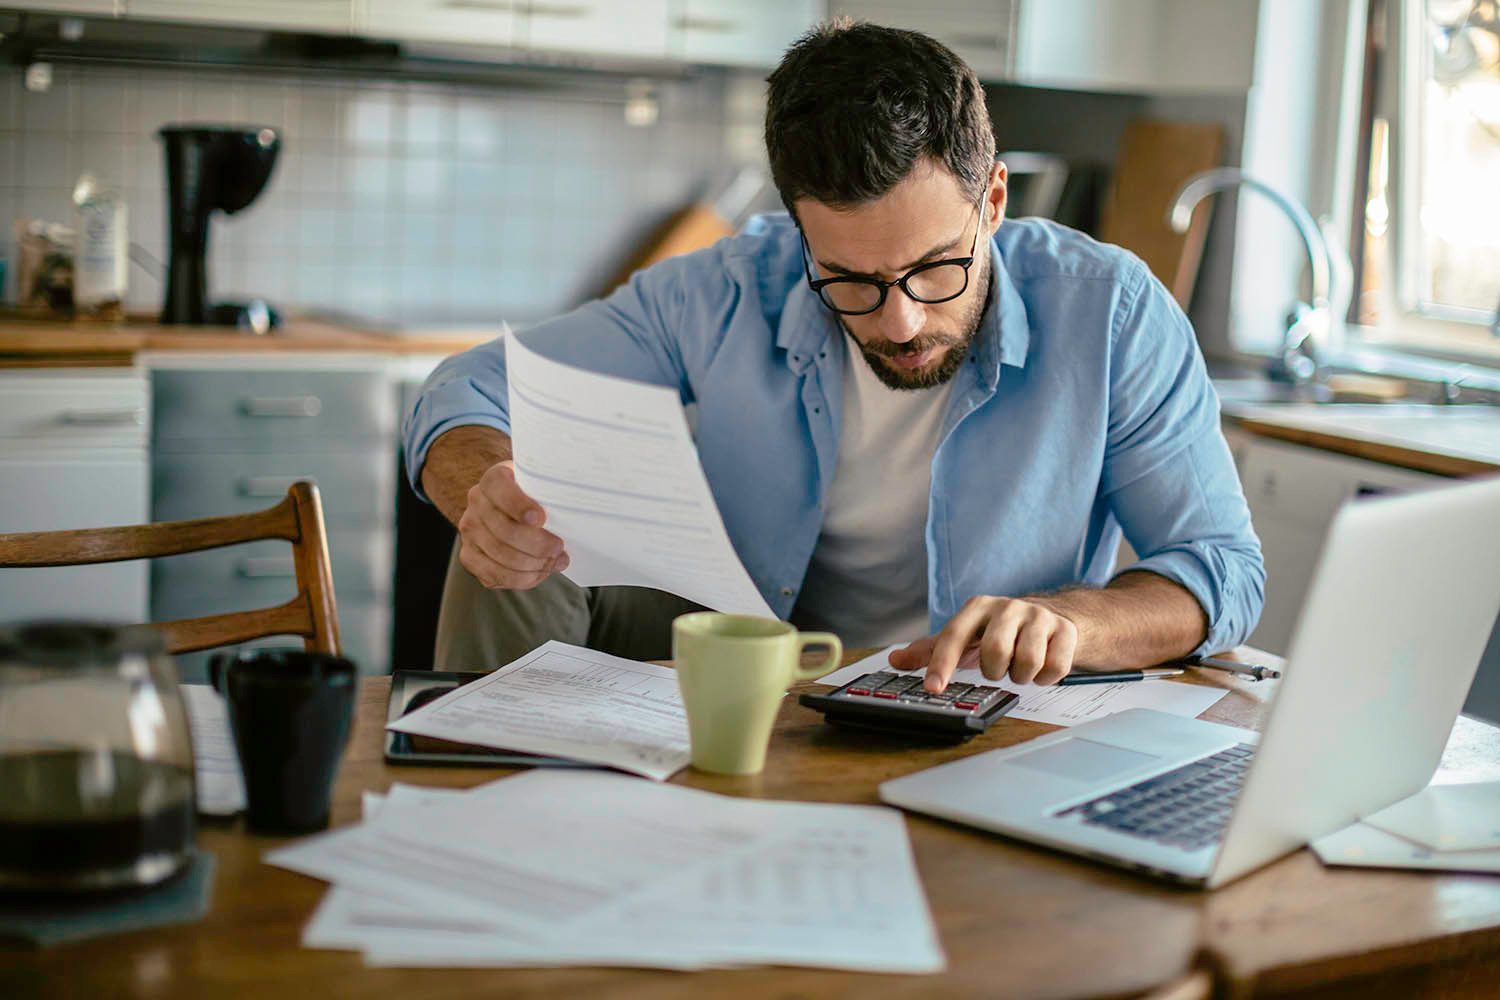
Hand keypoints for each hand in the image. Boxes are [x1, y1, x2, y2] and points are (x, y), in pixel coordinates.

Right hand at [455, 460, 568, 589]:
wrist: (514, 508)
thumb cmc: (538, 497)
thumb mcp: (545, 487)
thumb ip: (554, 495)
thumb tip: (578, 513)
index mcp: (495, 479)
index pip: (500, 488)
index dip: (518, 505)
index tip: (541, 519)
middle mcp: (477, 502)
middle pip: (505, 531)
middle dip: (538, 545)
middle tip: (560, 548)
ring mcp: (470, 530)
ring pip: (502, 556)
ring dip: (534, 564)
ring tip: (555, 562)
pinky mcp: (470, 556)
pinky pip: (495, 575)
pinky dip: (522, 578)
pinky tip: (540, 572)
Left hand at [888, 595, 1078, 691]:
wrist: (1054, 618)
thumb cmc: (1001, 631)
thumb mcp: (966, 636)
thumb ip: (931, 650)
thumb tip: (895, 659)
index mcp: (978, 607)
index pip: (954, 636)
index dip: (941, 664)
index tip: (932, 688)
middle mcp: (1008, 607)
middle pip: (996, 652)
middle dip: (995, 671)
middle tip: (998, 668)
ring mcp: (1039, 616)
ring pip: (1027, 662)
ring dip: (1021, 676)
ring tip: (1019, 667)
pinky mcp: (1066, 630)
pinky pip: (1054, 668)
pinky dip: (1046, 678)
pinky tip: (1042, 667)